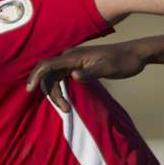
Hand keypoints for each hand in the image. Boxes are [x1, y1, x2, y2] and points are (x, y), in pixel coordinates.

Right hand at [25, 42, 147, 111]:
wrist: (134, 55)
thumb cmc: (123, 61)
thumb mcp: (108, 68)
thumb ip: (90, 72)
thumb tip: (73, 76)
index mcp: (74, 56)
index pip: (47, 64)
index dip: (36, 76)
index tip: (29, 90)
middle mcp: (70, 57)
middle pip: (48, 74)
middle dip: (51, 93)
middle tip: (65, 109)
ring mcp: (74, 61)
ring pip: (54, 77)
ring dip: (56, 93)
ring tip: (67, 109)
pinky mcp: (78, 66)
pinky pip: (61, 77)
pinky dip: (60, 89)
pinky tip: (65, 99)